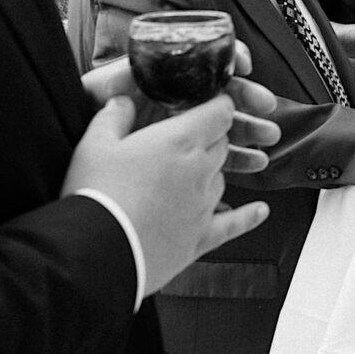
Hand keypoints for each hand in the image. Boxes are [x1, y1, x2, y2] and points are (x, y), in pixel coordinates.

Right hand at [63, 95, 271, 294]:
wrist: (98, 252)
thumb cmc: (96, 196)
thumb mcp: (94, 144)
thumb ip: (113, 116)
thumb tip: (121, 101)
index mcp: (179, 140)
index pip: (220, 111)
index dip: (218, 103)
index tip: (212, 102)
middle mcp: (200, 170)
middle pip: (221, 144)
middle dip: (209, 137)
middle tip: (186, 140)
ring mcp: (204, 205)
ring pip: (221, 178)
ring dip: (211, 172)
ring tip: (190, 175)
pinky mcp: (201, 237)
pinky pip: (234, 223)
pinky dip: (249, 216)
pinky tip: (260, 212)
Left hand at [81, 41, 278, 171]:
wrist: (82, 155)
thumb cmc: (87, 117)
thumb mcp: (98, 93)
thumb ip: (115, 80)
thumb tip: (135, 71)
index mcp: (162, 79)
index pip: (201, 61)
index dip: (226, 58)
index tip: (243, 65)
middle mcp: (177, 101)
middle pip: (221, 94)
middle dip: (247, 97)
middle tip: (265, 105)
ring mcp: (182, 130)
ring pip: (225, 126)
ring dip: (249, 128)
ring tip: (267, 137)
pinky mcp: (186, 157)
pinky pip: (218, 157)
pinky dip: (239, 160)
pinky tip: (254, 163)